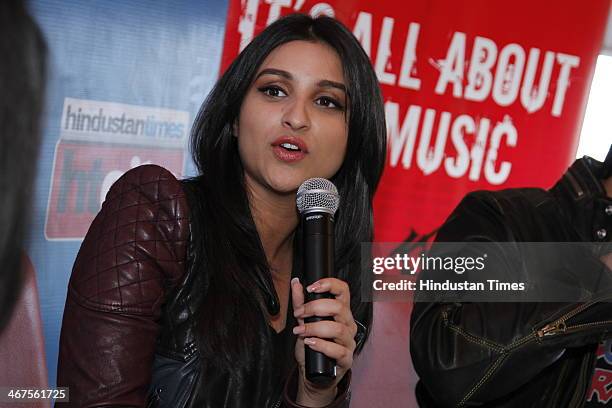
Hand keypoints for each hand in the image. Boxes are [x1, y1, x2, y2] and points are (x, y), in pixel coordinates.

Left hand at [290, 277, 357, 405]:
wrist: (313, 373)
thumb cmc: (312, 347)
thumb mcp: (303, 322)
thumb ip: (300, 303)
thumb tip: (296, 283)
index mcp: (341, 312)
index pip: (343, 291)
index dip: (329, 284)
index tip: (311, 287)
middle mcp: (348, 324)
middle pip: (339, 308)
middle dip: (315, 307)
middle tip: (300, 313)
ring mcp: (349, 342)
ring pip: (338, 329)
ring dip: (315, 328)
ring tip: (300, 331)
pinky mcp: (346, 359)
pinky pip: (338, 350)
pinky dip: (321, 345)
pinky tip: (309, 343)